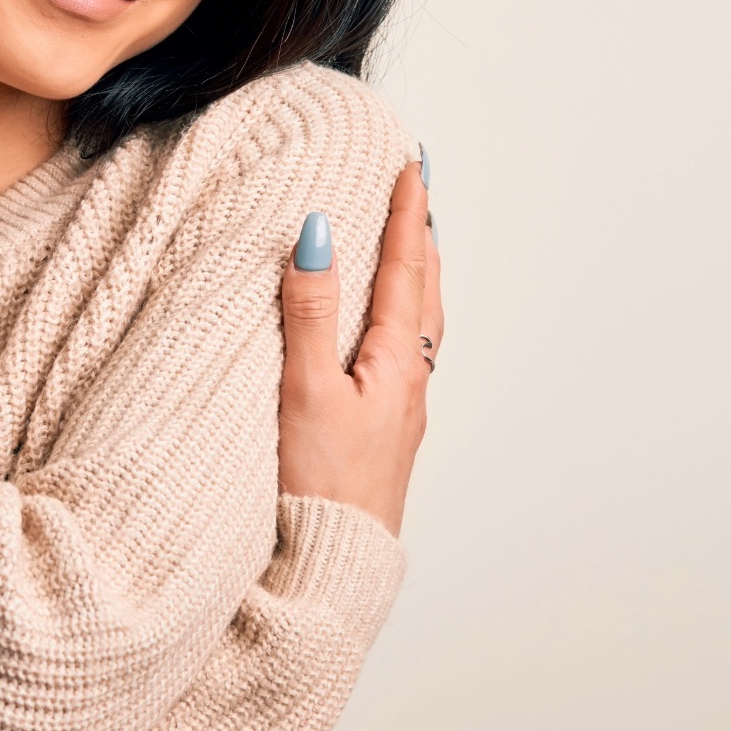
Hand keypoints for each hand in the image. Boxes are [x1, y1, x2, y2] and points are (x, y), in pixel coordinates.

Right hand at [276, 157, 441, 536]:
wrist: (336, 563)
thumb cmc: (321, 485)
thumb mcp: (306, 390)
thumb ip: (310, 312)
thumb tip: (319, 236)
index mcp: (396, 362)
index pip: (404, 269)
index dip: (407, 214)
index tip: (412, 167)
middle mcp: (410, 380)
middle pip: (424, 291)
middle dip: (421, 237)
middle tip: (419, 192)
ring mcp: (403, 408)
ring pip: (420, 324)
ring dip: (416, 276)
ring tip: (411, 247)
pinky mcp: (387, 430)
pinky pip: (407, 352)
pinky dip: (403, 317)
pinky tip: (386, 331)